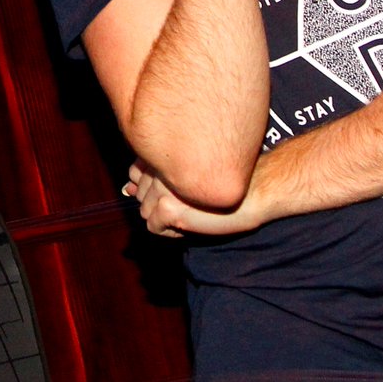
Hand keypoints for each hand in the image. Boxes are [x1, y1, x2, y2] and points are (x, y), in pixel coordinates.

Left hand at [124, 159, 266, 237]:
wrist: (254, 191)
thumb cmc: (224, 182)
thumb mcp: (189, 176)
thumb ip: (156, 178)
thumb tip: (127, 188)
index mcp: (165, 152)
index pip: (136, 172)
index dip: (155, 187)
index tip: (177, 190)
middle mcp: (160, 166)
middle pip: (140, 196)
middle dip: (160, 205)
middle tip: (188, 204)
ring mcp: (162, 186)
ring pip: (145, 212)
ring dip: (165, 219)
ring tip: (190, 212)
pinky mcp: (168, 206)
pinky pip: (154, 227)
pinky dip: (170, 230)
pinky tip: (189, 223)